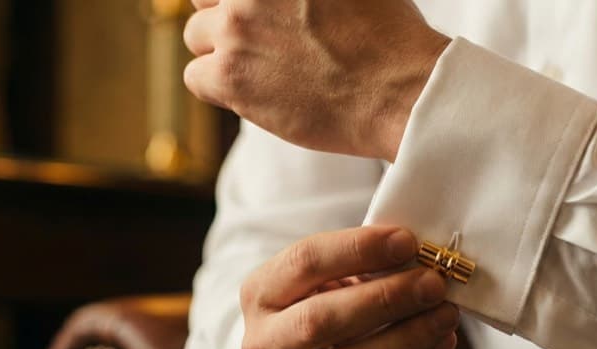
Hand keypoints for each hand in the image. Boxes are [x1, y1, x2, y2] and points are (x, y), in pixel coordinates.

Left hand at [184, 0, 450, 160]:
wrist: (400, 92)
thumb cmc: (389, 36)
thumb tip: (291, 3)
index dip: (233, 0)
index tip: (250, 14)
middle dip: (225, 14)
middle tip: (257, 37)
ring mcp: (236, 26)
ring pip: (196, 36)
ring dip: (222, 52)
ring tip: (263, 69)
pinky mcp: (230, 74)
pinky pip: (196, 78)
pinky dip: (219, 88)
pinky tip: (255, 92)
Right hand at [240, 226, 459, 348]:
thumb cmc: (327, 309)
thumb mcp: (328, 280)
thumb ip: (363, 265)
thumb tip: (420, 255)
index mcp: (261, 295)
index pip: (304, 263)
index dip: (357, 249)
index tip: (408, 241)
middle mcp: (262, 346)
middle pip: (321, 320)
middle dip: (385, 299)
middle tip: (433, 284)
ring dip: (406, 339)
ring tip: (446, 314)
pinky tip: (441, 345)